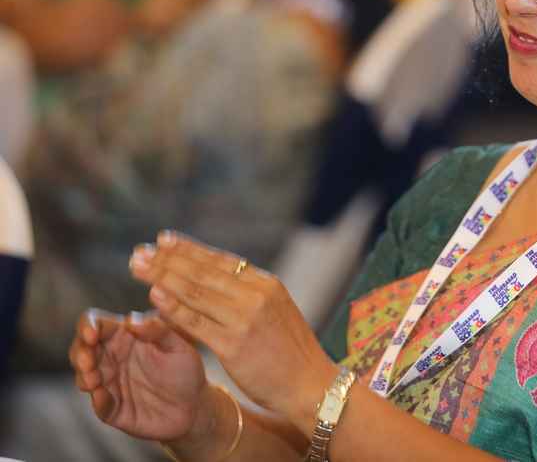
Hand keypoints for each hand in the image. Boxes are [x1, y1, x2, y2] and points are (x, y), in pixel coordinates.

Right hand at [69, 308, 206, 440]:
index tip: (92, 334)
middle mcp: (112, 357)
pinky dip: (98, 401)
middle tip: (87, 361)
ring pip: (83, 376)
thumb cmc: (186, 368)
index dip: (88, 326)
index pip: (97, 324)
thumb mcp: (179, 345)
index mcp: (125, 336)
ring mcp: (110, 383)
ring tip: (93, 380)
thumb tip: (132, 320)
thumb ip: (158, 329)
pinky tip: (103, 398)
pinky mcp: (112, 407)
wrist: (194, 404)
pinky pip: (99, 405)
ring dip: (83, 376)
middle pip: (82, 349)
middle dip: (79, 353)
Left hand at [131, 233, 338, 433]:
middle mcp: (256, 295)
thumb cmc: (290, 351)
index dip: (189, 248)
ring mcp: (245, 319)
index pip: (221, 260)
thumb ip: (249, 294)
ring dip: (163, 276)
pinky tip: (154, 296)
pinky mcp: (234, 345)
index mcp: (267, 284)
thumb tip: (217, 279)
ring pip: (196, 291)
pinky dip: (173, 307)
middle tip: (140, 251)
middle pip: (204, 271)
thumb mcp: (275, 311)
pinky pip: (196, 322)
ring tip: (138, 267)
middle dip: (168, 259)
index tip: (163, 239)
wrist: (311, 384)